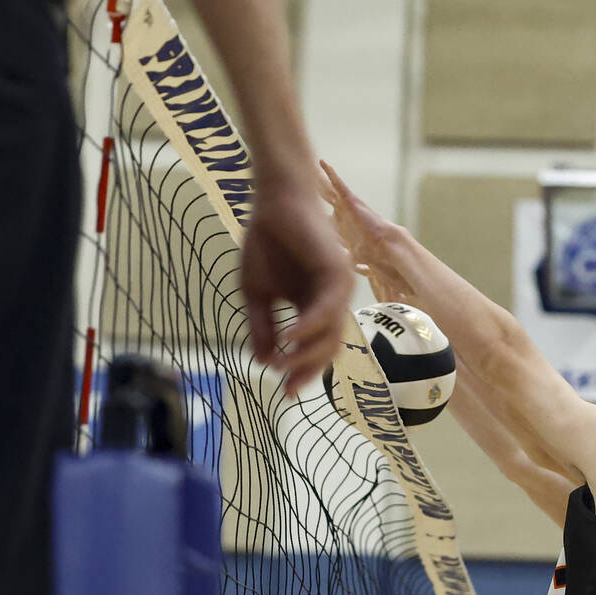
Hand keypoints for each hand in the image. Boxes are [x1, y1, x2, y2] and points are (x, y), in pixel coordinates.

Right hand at [241, 178, 353, 395]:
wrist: (274, 201)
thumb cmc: (266, 242)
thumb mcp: (256, 294)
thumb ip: (262, 327)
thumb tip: (263, 362)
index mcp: (315, 308)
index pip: (315, 350)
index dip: (300, 373)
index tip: (283, 393)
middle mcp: (332, 302)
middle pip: (326, 349)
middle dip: (306, 371)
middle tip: (286, 389)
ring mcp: (339, 288)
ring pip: (330, 334)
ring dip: (305, 354)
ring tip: (281, 365)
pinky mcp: (338, 273)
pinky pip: (326, 309)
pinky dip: (308, 326)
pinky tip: (289, 338)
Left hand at [318, 160, 414, 301]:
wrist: (385, 247)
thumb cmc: (373, 254)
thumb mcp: (354, 258)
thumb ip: (349, 262)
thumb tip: (348, 271)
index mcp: (345, 227)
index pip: (329, 218)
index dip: (319, 213)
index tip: (307, 208)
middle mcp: (346, 213)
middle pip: (329, 199)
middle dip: (319, 190)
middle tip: (306, 179)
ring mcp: (348, 205)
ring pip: (331, 188)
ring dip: (322, 178)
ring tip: (312, 165)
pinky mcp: (351, 200)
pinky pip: (339, 184)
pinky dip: (331, 174)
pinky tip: (322, 163)